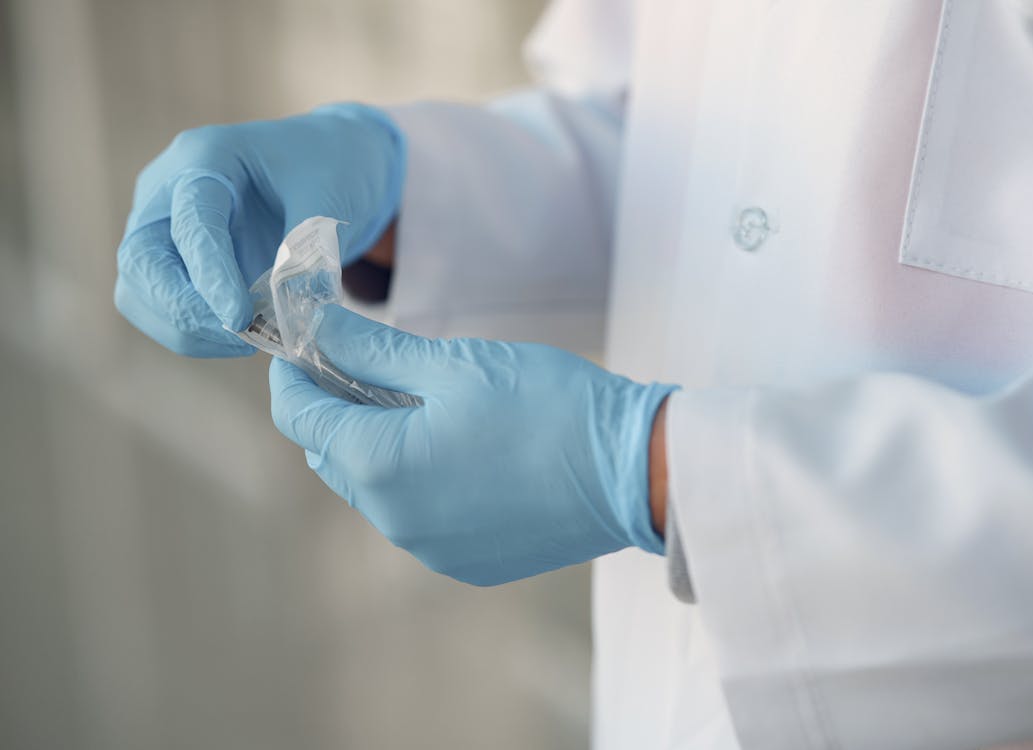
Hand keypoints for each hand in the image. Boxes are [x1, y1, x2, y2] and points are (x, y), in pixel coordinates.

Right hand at [114, 104, 403, 356]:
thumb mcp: (332, 196)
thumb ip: (308, 248)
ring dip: (187, 329)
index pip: (191, 222)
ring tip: (249, 340)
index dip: (211, 276)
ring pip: (140, 292)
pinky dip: (196, 334)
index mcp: (206, 157)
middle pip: (141, 259)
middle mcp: (168, 189)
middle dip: (184, 310)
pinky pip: (161, 308)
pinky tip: (242, 337)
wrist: (328, 163)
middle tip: (242, 338)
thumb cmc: (329, 167)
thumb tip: (286, 312)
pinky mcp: (171, 261)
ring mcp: (162, 226)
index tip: (239, 318)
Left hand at [268, 305, 676, 584]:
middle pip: (333, 455)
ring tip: (420, 401)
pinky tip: (458, 448)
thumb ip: (371, 349)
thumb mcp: (453, 363)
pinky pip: (416, 516)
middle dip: (337, 407)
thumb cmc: (548, 406)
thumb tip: (315, 327)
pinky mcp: (466, 563)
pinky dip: (417, 480)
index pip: (300, 417)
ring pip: (374, 488)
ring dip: (378, 445)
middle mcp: (393, 521)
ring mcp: (430, 549)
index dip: (292, 373)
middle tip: (366, 360)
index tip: (304, 339)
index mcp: (381, 466)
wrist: (634, 472)